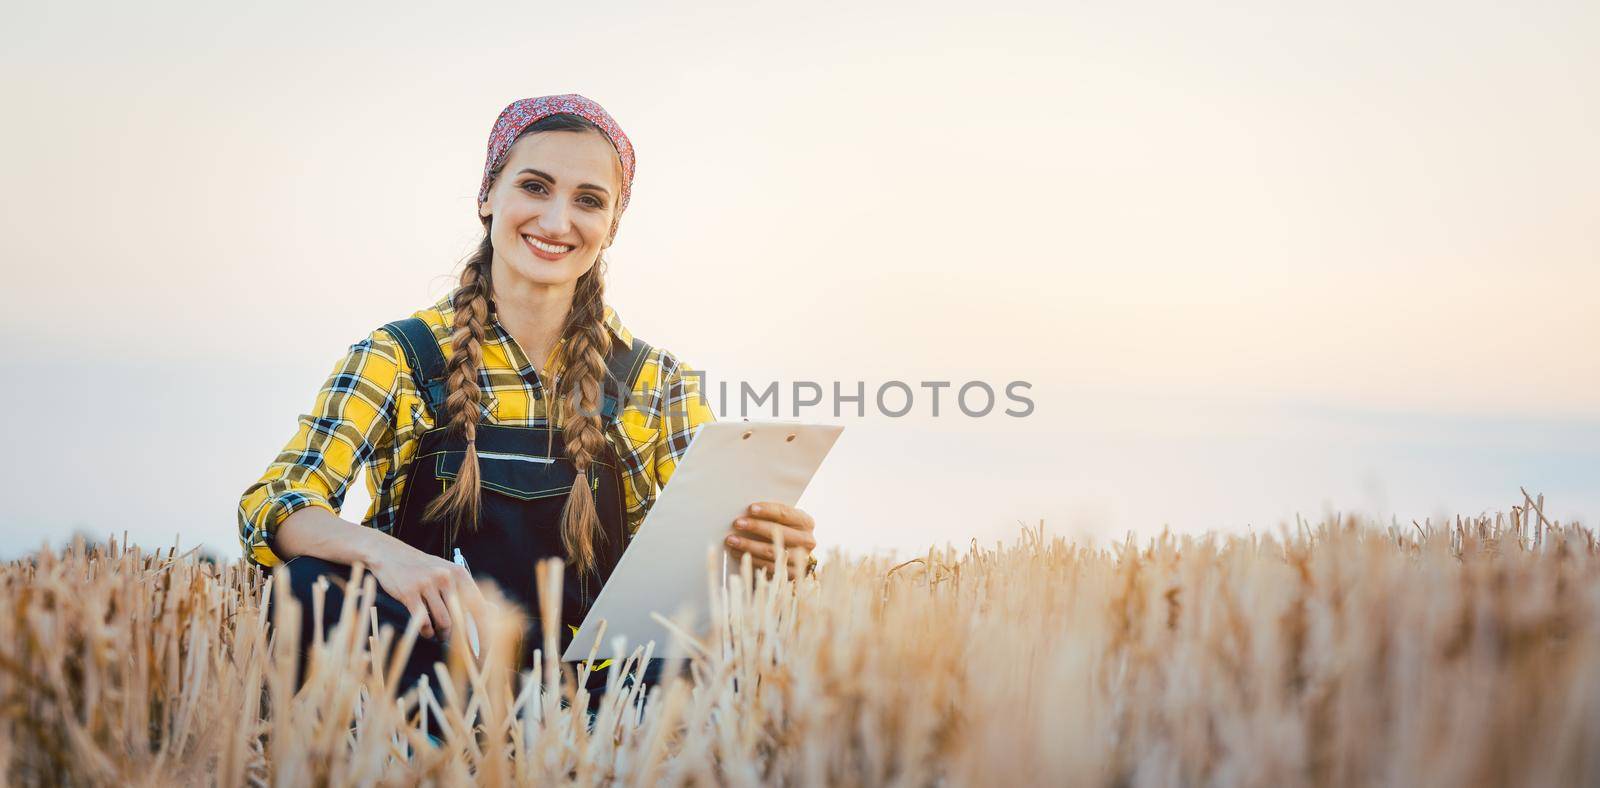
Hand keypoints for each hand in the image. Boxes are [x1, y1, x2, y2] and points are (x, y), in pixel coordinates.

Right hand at [364, 538, 484, 641]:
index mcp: (459, 574)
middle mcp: (446, 577)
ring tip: (440, 635)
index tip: (484, 649)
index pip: (479, 607)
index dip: (484, 631)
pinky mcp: (409, 593)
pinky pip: (424, 621)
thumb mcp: (448, 573)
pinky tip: (427, 631)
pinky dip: (427, 632)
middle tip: (462, 650)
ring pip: (444, 622)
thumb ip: (468, 592)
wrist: (390, 554)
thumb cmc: (423, 568)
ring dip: (443, 635)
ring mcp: (427, 584)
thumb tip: (493, 611)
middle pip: (463, 618)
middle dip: (464, 639)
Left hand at [724, 501, 816, 576]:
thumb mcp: (784, 521)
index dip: (767, 510)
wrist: (795, 555)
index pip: (785, 513)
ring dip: (748, 545)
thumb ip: (771, 515)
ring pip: (771, 550)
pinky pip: (768, 566)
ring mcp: (801, 558)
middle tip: (737, 523)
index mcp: (806, 522)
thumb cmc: (784, 531)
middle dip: (755, 527)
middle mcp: (807, 540)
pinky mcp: (792, 573)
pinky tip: (738, 553)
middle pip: (778, 532)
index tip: (750, 508)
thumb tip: (746, 510)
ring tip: (732, 540)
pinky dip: (751, 559)